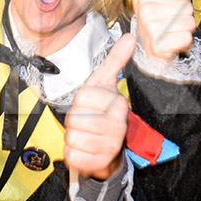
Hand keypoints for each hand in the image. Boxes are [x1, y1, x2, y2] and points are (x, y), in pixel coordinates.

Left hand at [63, 34, 134, 179]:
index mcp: (118, 104)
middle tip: (86, 121)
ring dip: (73, 136)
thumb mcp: (104, 83)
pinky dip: (72, 153)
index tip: (90, 105)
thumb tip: (129, 36)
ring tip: (85, 135)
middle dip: (74, 120)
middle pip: (74, 118)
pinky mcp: (99, 163)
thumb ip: (115, 60)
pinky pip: (72, 155)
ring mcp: (109, 146)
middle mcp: (117, 126)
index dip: (80, 101)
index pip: (82, 97)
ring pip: (71, 137)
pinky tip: (84, 149)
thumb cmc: (102, 112)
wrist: (109, 149)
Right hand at [114, 0, 194, 61]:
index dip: (180, 1)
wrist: (146, 54)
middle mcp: (147, 11)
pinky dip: (184, 42)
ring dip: (184, 30)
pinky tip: (172, 43)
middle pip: (187, 7)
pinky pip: (186, 37)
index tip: (168, 9)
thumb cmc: (150, 26)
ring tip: (171, 33)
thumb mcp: (140, 1)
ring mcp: (152, 29)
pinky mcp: (160, 46)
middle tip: (170, 24)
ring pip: (189, 22)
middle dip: (183, 17)